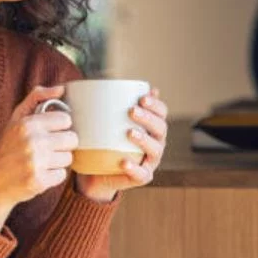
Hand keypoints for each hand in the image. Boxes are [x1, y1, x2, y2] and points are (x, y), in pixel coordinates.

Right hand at [0, 85, 77, 231]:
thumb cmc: (6, 149)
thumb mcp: (15, 119)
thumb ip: (37, 98)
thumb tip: (61, 88)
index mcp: (27, 124)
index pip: (66, 120)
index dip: (59, 127)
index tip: (49, 133)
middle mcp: (32, 141)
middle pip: (72, 139)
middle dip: (61, 145)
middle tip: (46, 149)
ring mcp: (36, 162)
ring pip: (68, 158)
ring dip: (57, 161)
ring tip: (40, 162)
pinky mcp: (39, 181)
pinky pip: (62, 175)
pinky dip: (52, 176)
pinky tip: (38, 174)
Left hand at [75, 87, 168, 202]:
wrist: (96, 172)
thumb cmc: (103, 141)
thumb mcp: (103, 121)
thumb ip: (107, 104)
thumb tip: (105, 81)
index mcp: (151, 127)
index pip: (161, 113)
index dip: (156, 105)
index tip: (142, 97)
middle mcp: (155, 143)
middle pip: (160, 128)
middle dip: (148, 118)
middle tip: (131, 111)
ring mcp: (150, 161)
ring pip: (155, 150)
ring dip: (144, 140)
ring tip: (129, 133)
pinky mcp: (140, 177)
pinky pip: (141, 174)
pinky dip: (134, 168)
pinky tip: (124, 162)